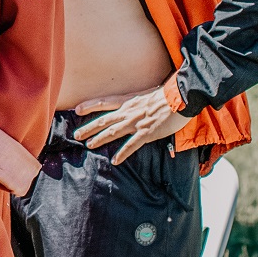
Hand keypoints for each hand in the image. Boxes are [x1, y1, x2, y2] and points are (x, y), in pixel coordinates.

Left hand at [73, 87, 189, 164]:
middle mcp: (128, 111)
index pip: (104, 102)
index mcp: (128, 101)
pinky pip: (131, 145)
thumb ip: (138, 102)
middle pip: (103, 120)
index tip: (76, 109)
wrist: (181, 97)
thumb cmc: (168, 95)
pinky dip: (122, 153)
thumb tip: (135, 106)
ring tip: (89, 146)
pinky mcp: (147, 132)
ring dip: (100, 139)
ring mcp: (136, 122)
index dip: (89, 106)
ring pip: (113, 132)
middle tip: (76, 135)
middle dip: (89, 127)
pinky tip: (115, 161)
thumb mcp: (147, 95)